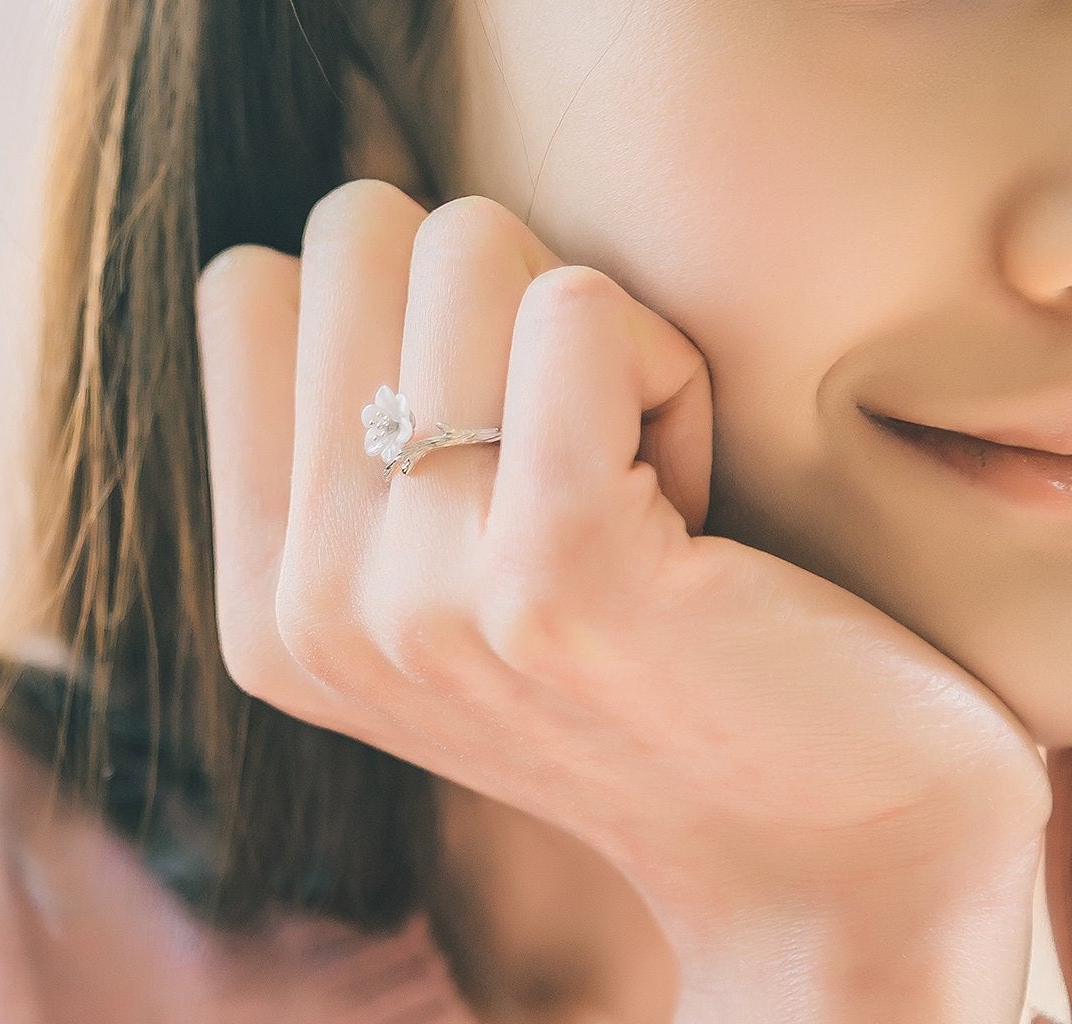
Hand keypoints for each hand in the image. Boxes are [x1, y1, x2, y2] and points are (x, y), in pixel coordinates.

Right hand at [196, 180, 1050, 1021]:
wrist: (822, 853)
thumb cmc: (655, 671)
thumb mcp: (453, 571)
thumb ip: (368, 426)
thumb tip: (376, 218)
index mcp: (270, 593)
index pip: (249, 290)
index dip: (397, 304)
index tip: (487, 427)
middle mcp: (312, 601)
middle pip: (356, 234)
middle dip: (493, 299)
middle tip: (575, 447)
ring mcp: (419, 591)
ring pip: (470, 245)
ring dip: (593, 342)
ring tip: (640, 488)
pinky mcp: (556, 570)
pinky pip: (579, 308)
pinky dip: (666, 367)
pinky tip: (692, 498)